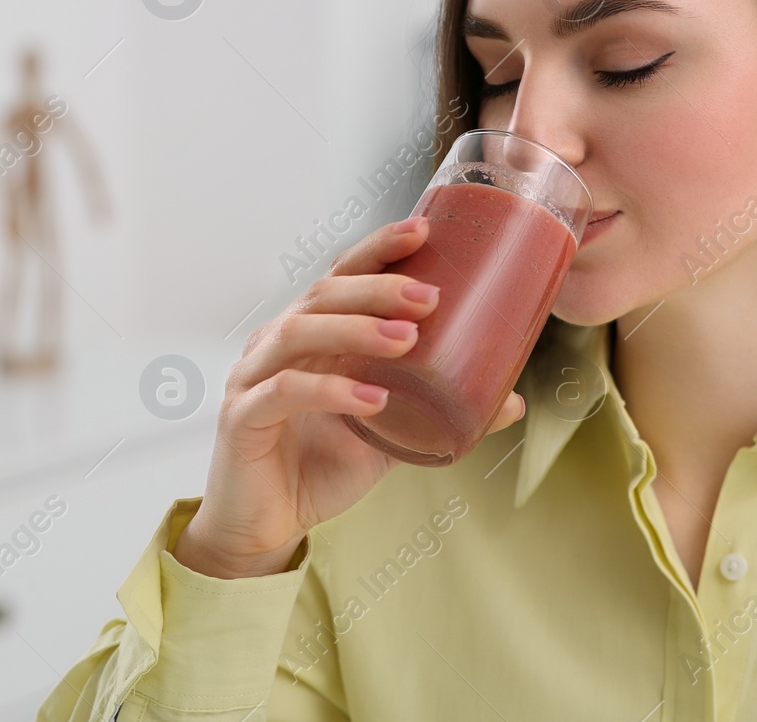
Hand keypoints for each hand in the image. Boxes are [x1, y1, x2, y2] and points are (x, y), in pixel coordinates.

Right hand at [172, 216, 525, 578]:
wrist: (266, 527)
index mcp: (309, 335)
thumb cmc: (320, 467)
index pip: (340, 276)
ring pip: (298, 333)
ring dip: (356, 329)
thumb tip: (513, 400)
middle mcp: (275, 344)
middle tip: (428, 297)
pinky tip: (373, 399)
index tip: (423, 230)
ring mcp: (252, 377)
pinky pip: (285, 392)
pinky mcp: (242, 418)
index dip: (377, 250)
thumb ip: (439, 413)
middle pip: (322, 295)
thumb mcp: (390, 435)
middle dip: (377, 288)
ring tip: (408, 339)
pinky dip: (331, 390)